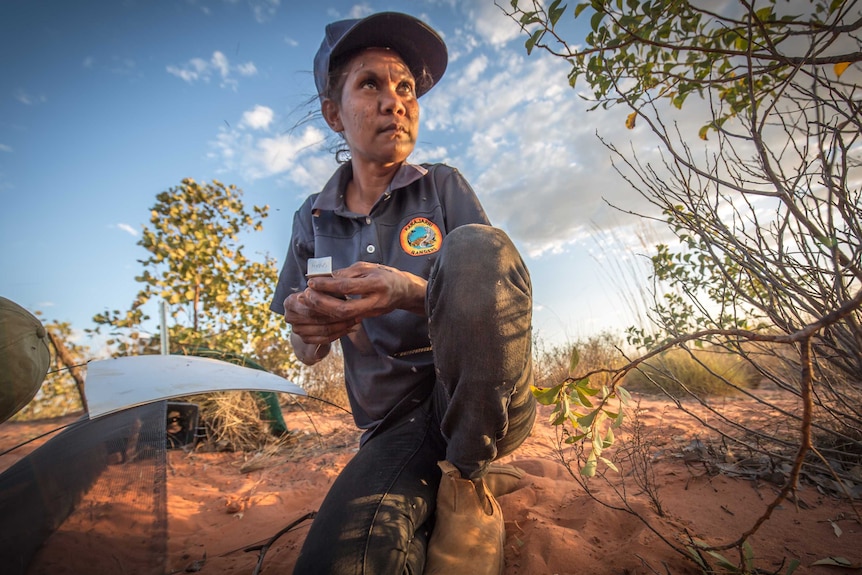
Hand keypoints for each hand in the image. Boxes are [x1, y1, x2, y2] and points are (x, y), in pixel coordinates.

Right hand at [283, 288, 358, 345]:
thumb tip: (342, 286)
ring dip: (342, 325)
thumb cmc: (319, 295)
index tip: (349, 298)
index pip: (312, 303)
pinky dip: (340, 334)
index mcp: (290, 301)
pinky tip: (350, 328)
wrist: (310, 312)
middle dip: (339, 315)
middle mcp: (290, 317)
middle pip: (318, 318)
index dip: (331, 301)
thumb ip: (328, 287)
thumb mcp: (322, 288)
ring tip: (357, 320)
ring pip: (324, 330)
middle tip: (357, 311)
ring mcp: (297, 331)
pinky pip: (325, 339)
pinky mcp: (305, 340)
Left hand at [308, 261, 426, 317]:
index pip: (347, 286)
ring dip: (324, 311)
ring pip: (344, 318)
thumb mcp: (368, 267)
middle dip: (322, 303)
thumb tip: (327, 276)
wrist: (404, 291)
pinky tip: (320, 308)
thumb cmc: (385, 275)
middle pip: (344, 309)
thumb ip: (348, 272)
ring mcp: (372, 312)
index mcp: (376, 283)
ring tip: (310, 301)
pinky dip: (332, 314)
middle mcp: (375, 300)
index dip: (327, 285)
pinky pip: (347, 319)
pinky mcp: (368, 318)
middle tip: (307, 295)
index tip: (312, 282)